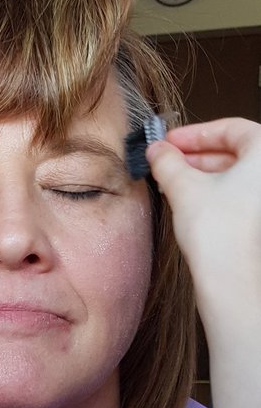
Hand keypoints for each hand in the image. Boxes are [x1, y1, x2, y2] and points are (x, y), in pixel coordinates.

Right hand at [147, 118, 260, 325]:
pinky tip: (188, 199)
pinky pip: (238, 194)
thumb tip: (157, 151)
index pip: (230, 128)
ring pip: (235, 174)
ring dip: (201, 174)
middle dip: (195, 155)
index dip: (195, 133)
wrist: (231, 279)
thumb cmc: (219, 232)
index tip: (169, 141)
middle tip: (165, 161)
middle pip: (233, 151)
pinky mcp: (259, 220)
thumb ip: (168, 162)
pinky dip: (213, 192)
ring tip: (170, 182)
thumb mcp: (184, 187)